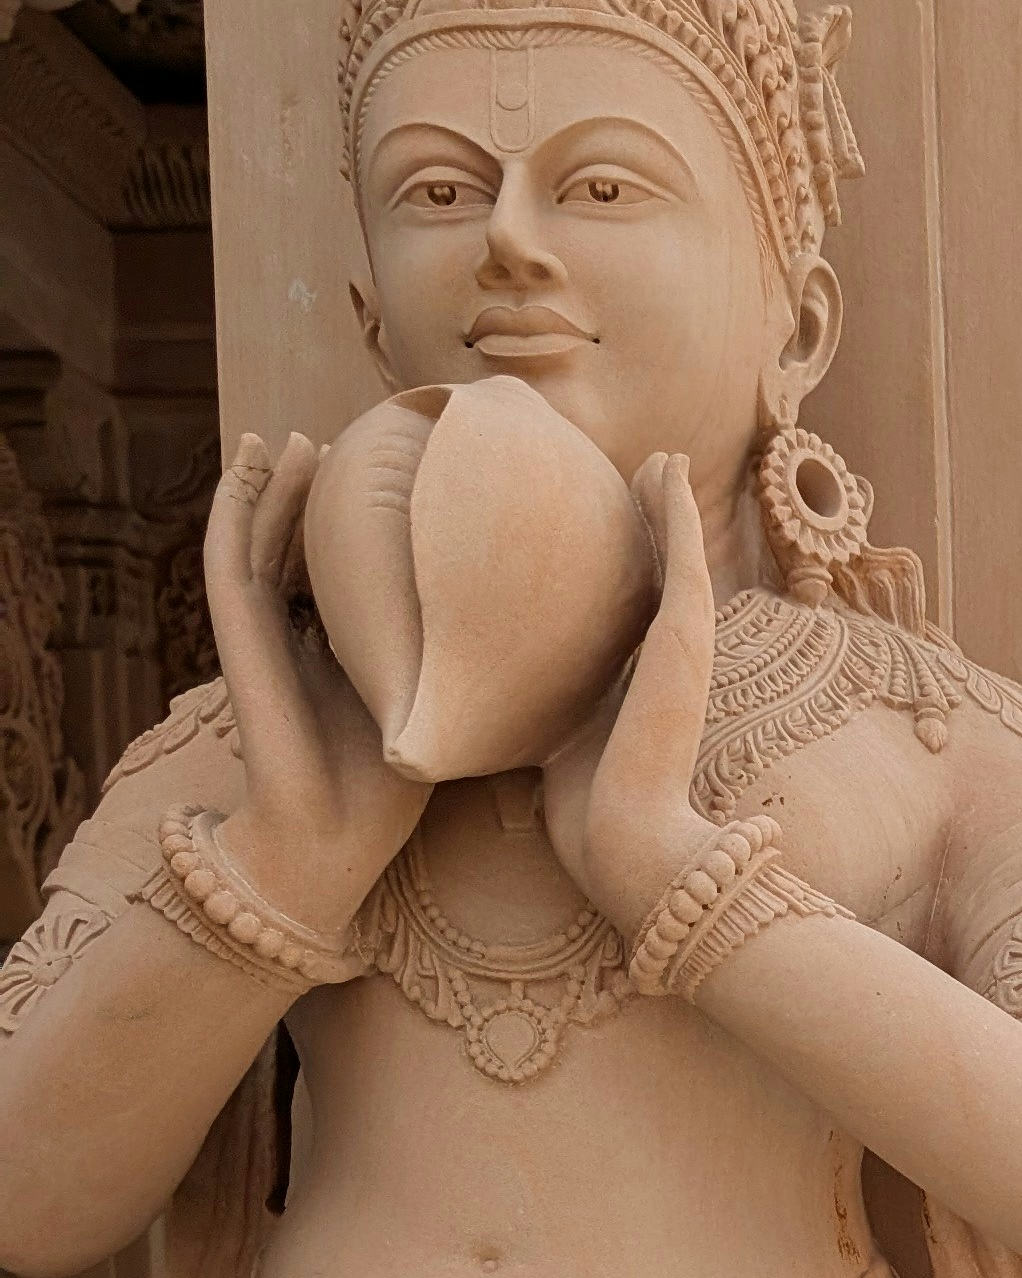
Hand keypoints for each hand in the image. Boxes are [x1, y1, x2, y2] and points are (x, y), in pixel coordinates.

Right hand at [204, 432, 425, 949]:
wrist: (334, 840)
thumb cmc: (391, 792)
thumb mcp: (435, 708)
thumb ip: (459, 667)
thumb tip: (535, 629)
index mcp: (338, 654)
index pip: (343, 578)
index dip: (359, 532)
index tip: (394, 482)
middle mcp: (296, 640)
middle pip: (297, 550)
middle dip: (312, 496)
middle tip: (340, 439)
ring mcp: (262, 638)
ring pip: (256, 542)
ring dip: (266, 486)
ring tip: (289, 436)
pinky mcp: (239, 641)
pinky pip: (229, 562)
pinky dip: (234, 511)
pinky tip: (252, 465)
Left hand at [542, 453, 725, 937]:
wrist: (627, 846)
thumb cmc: (589, 821)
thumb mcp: (556, 752)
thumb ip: (541, 722)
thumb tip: (492, 713)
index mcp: (642, 688)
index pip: (637, 616)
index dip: (630, 570)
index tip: (611, 532)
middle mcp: (670, 665)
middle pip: (665, 577)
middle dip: (658, 523)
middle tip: (651, 473)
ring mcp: (684, 650)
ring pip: (681, 557)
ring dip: (674, 503)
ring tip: (666, 460)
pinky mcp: (686, 641)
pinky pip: (683, 557)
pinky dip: (679, 510)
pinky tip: (671, 468)